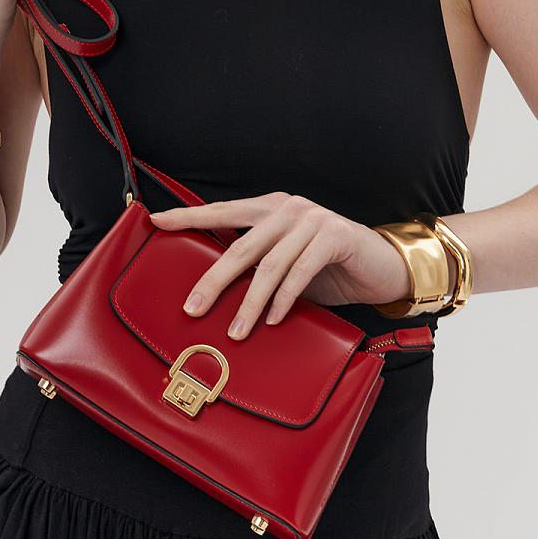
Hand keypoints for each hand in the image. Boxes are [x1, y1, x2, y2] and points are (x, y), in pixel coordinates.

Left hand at [148, 192, 410, 339]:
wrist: (382, 266)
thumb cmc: (328, 268)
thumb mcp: (285, 263)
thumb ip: (257, 266)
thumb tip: (213, 290)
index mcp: (270, 208)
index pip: (222, 211)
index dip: (189, 216)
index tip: (156, 221)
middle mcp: (288, 208)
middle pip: (240, 246)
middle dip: (213, 280)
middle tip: (192, 308)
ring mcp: (312, 220)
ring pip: (269, 265)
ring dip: (250, 302)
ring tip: (236, 330)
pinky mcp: (334, 237)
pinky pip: (301, 272)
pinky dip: (285, 299)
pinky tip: (274, 320)